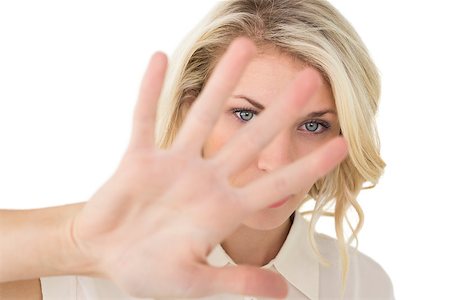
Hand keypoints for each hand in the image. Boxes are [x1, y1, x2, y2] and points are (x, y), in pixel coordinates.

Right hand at [70, 37, 347, 298]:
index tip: (342, 145)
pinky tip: (159, 59)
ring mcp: (173, 165)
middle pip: (250, 139)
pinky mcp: (140, 158)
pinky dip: (150, 90)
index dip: (309, 167)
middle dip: (280, 110)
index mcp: (222, 210)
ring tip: (243, 46)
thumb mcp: (193, 283)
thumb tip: (282, 292)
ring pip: (202, 116)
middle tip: (310, 78)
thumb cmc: (147, 271)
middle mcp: (205, 180)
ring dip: (222, 83)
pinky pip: (145, 118)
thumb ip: (236, 281)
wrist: (104, 254)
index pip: (276, 185)